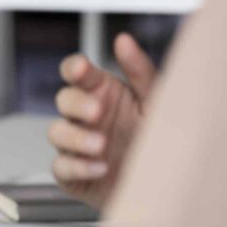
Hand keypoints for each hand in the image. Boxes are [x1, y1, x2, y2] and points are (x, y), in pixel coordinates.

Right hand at [49, 33, 155, 209]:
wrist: (171, 187)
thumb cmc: (163, 141)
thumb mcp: (158, 102)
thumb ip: (140, 71)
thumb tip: (123, 39)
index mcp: (103, 93)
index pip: (76, 73)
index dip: (73, 68)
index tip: (81, 69)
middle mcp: (87, 118)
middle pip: (63, 99)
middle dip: (76, 104)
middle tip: (97, 112)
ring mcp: (78, 146)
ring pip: (56, 132)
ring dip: (75, 137)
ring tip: (101, 146)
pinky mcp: (74, 175)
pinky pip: (61, 167)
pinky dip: (78, 167)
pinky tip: (100, 168)